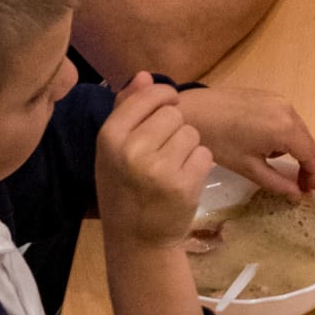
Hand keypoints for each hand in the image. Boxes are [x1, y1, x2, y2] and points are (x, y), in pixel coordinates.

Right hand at [95, 74, 212, 247]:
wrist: (136, 240)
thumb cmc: (123, 188)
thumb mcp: (113, 149)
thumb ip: (127, 108)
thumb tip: (144, 75)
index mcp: (110, 136)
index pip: (149, 95)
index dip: (164, 99)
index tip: (164, 111)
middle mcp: (131, 150)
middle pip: (174, 114)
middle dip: (174, 129)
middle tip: (161, 154)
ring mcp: (158, 169)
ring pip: (192, 133)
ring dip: (188, 148)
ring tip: (170, 168)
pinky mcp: (183, 185)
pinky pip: (204, 154)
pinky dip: (199, 166)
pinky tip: (182, 181)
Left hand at [182, 85, 314, 196]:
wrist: (194, 112)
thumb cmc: (220, 142)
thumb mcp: (249, 168)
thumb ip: (277, 182)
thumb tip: (297, 195)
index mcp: (285, 128)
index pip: (310, 154)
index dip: (313, 174)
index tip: (311, 191)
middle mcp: (288, 109)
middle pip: (306, 140)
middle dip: (305, 162)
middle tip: (300, 184)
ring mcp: (278, 99)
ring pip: (296, 128)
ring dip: (294, 147)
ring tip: (279, 165)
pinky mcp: (268, 94)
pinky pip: (285, 117)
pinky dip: (283, 133)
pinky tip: (266, 144)